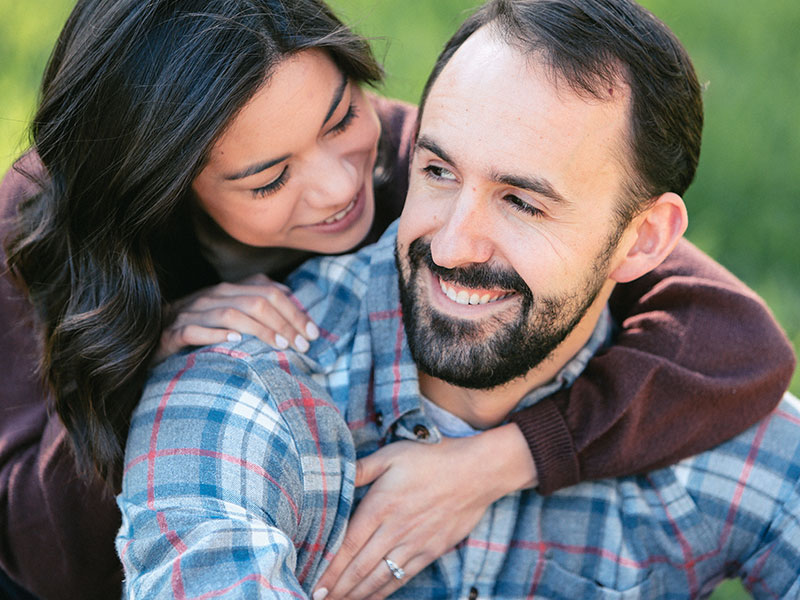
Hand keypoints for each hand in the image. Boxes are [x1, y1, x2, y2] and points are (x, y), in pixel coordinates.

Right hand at [154, 273, 318, 362]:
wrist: (150, 336)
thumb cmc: (198, 325)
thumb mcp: (229, 309)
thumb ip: (256, 298)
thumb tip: (287, 292)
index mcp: (228, 290)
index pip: (269, 293)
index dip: (294, 312)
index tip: (313, 334)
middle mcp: (212, 297)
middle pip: (255, 302)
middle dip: (284, 323)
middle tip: (302, 345)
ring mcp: (191, 313)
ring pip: (230, 314)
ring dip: (259, 329)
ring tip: (280, 345)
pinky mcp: (173, 333)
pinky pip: (194, 330)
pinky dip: (215, 334)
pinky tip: (234, 341)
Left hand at [313, 424, 536, 599]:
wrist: (477, 472)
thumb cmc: (433, 458)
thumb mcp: (392, 454)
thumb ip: (361, 468)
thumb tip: (335, 473)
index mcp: (381, 506)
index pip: (348, 545)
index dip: (330, 569)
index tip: (315, 584)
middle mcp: (395, 530)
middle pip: (360, 568)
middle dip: (337, 588)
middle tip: (318, 599)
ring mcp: (414, 544)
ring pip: (379, 578)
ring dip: (356, 594)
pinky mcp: (431, 551)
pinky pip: (402, 578)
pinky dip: (383, 592)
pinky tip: (370, 597)